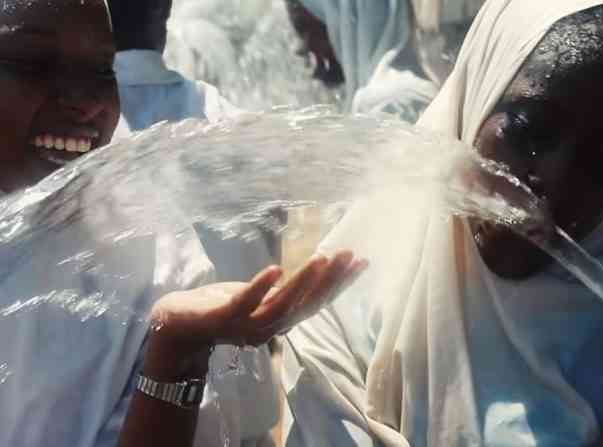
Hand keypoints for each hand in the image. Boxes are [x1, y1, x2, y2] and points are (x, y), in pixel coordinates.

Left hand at [143, 250, 365, 379]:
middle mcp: (270, 327)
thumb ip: (282, 292)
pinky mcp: (223, 318)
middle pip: (307, 304)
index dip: (341, 284)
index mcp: (280, 320)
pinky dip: (261, 287)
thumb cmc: (219, 308)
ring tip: (322, 258)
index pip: (317, 301)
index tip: (362, 262)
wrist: (176, 326)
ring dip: (304, 282)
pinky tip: (275, 269)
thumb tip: (310, 273)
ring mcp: (247, 325)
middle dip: (331, 280)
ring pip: (283, 305)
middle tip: (349, 255)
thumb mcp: (258, 298)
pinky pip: (245, 304)